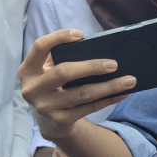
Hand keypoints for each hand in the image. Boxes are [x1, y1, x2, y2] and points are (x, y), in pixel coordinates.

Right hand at [19, 29, 134, 141]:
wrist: (49, 122)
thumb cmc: (52, 86)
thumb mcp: (47, 71)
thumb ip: (60, 58)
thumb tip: (96, 48)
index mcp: (27, 70)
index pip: (39, 47)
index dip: (58, 37)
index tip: (80, 34)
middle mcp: (32, 89)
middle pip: (63, 72)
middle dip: (91, 67)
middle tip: (114, 64)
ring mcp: (46, 107)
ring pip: (82, 93)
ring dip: (108, 86)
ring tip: (129, 80)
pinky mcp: (60, 120)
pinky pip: (89, 108)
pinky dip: (108, 99)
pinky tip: (122, 94)